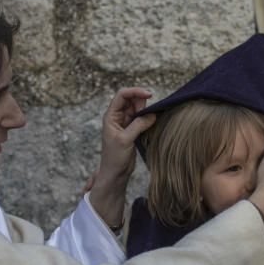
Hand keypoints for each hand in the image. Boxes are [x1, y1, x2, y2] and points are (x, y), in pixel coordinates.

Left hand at [89, 87, 155, 227]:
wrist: (115, 173)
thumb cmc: (115, 158)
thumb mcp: (125, 140)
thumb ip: (138, 125)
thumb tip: (152, 114)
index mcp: (111, 116)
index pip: (122, 95)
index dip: (135, 91)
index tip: (149, 95)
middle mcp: (117, 117)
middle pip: (131, 99)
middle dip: (142, 102)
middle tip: (149, 113)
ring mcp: (125, 123)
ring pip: (138, 108)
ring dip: (146, 110)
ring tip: (151, 119)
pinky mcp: (133, 130)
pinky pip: (141, 118)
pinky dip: (148, 118)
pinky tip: (152, 122)